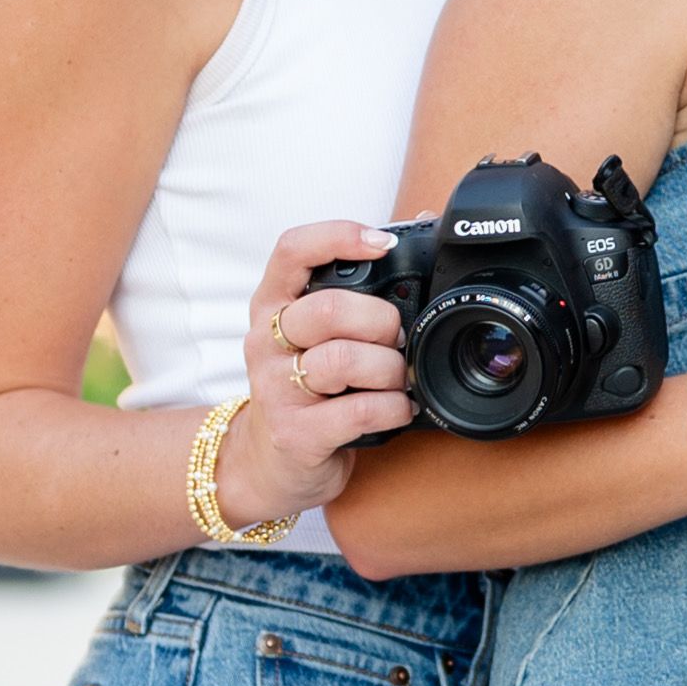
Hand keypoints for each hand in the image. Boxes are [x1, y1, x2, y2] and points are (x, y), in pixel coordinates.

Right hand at [228, 222, 420, 522]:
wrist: (271, 463)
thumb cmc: (309, 385)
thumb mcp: (320, 332)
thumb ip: (360, 286)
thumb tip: (421, 222)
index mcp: (273, 304)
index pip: (292, 250)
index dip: (338, 237)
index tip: (384, 244)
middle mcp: (265, 341)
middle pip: (328, 308)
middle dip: (382, 321)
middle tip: (398, 338)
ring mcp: (275, 389)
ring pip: (344, 360)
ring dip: (390, 369)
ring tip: (398, 379)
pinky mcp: (296, 433)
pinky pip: (359, 410)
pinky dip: (394, 408)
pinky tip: (399, 408)